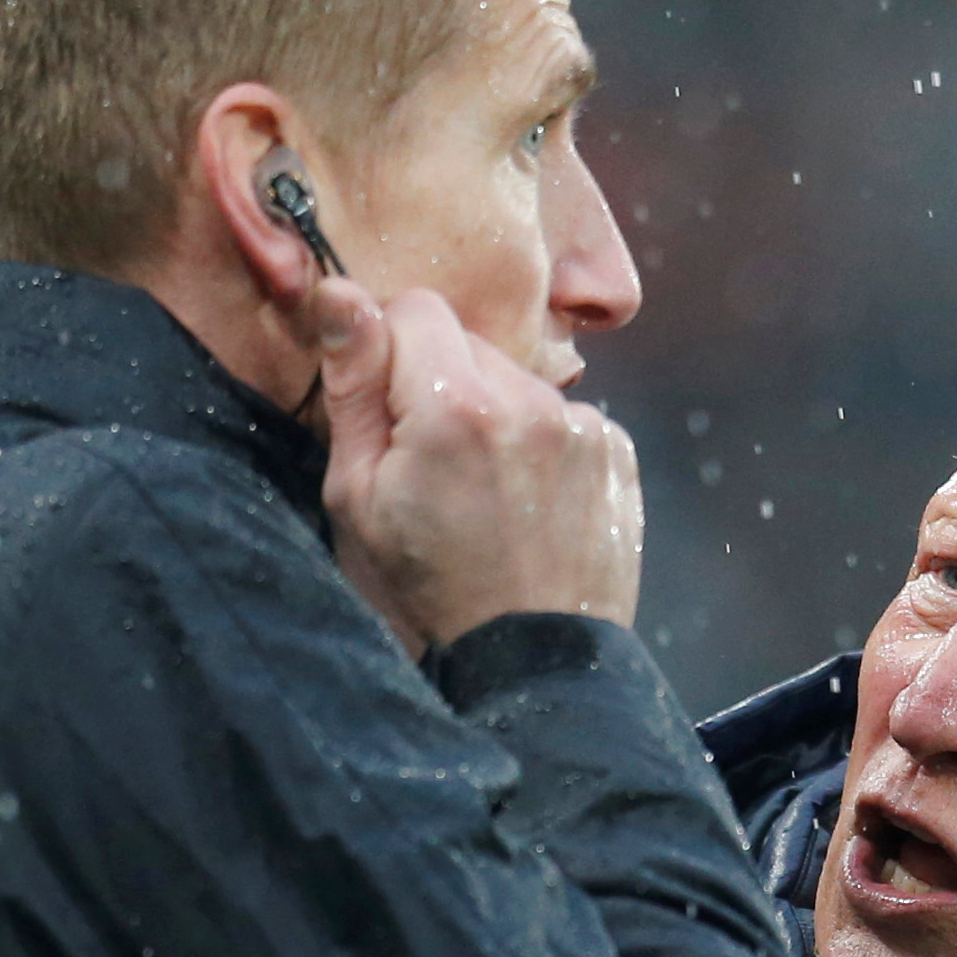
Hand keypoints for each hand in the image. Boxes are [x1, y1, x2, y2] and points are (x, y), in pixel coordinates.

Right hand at [314, 283, 643, 654]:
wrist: (530, 664)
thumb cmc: (427, 592)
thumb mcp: (358, 498)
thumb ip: (353, 387)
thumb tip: (340, 293)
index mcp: (455, 405)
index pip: (414, 307)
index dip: (388, 348)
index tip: (385, 405)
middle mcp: (531, 399)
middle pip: (467, 342)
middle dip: (440, 383)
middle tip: (432, 463)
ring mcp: (583, 425)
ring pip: (516, 379)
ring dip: (494, 414)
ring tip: (484, 492)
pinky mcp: (617, 451)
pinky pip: (562, 417)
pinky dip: (541, 444)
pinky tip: (527, 502)